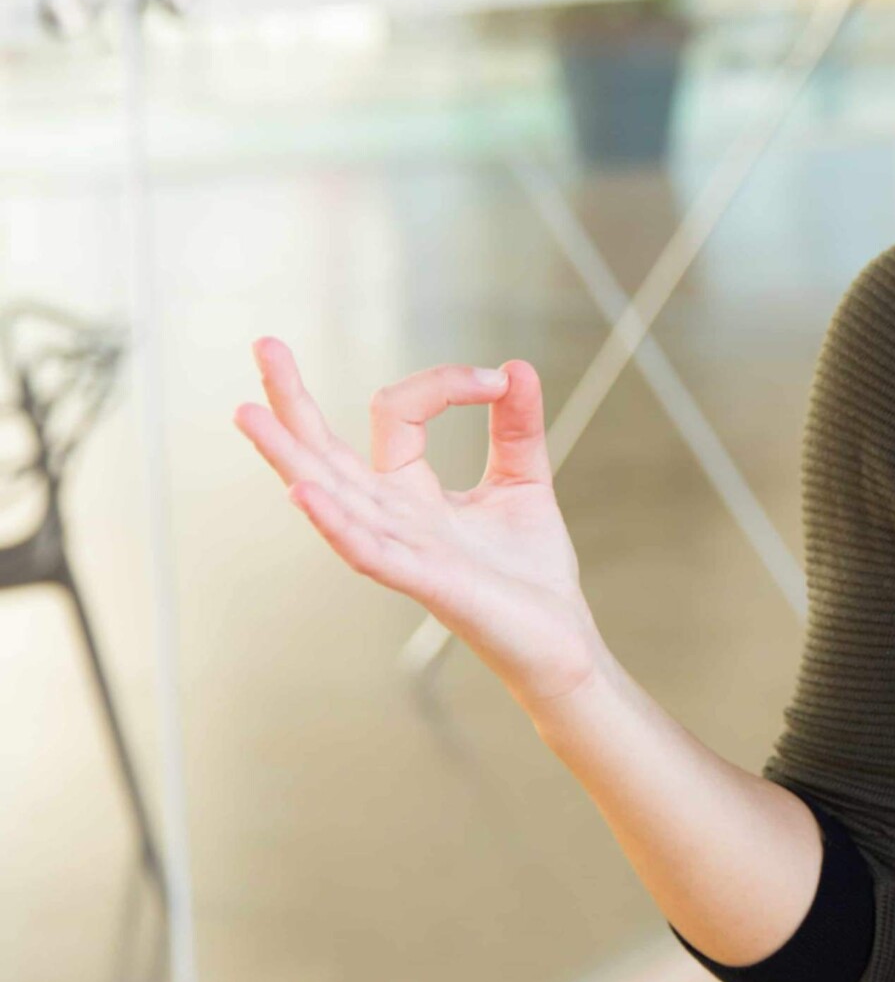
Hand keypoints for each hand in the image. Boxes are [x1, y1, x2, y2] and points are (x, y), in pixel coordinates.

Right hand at [232, 337, 607, 712]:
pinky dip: (335, 520)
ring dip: (290, 455)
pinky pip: (367, 550)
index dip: (444, 384)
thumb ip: (516, 427)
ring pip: (332, 496)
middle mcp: (393, 518)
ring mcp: (402, 550)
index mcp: (410, 494)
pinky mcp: (424, 581)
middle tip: (264, 345)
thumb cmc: (528, 571)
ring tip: (248, 413)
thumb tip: (514, 366)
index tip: (496, 379)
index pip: (397, 416)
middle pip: (326, 452)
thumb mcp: (524, 480)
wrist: (559, 637)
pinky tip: (302, 491)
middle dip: (293, 402)